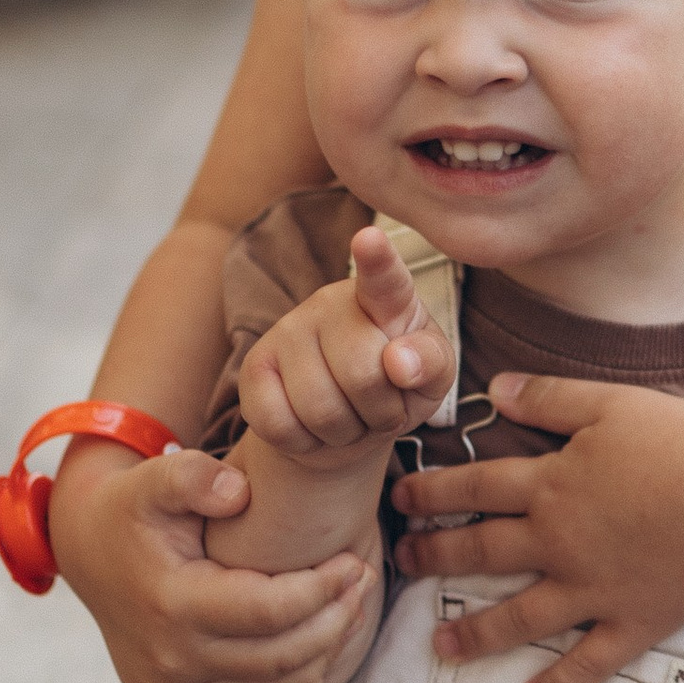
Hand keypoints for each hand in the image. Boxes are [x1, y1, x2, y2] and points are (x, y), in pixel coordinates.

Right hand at [45, 438, 376, 682]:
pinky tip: (321, 649)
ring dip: (324, 656)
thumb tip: (239, 493)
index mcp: (169, 605)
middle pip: (279, 657)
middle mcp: (168, 661)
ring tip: (350, 611)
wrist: (88, 552)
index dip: (322, 589)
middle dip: (335, 621)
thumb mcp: (156, 478)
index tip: (354, 560)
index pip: (270, 611)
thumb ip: (195, 475)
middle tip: (365, 583)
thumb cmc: (134, 508)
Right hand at [236, 226, 444, 469]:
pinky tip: (313, 428)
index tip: (369, 238)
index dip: (376, 259)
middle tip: (380, 408)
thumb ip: (430, 363)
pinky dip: (306, 443)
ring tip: (350, 417)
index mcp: (384, 298)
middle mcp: (330, 304)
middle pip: (361, 374)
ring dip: (346, 432)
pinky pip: (280, 425)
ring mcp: (286, 331)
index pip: (382, 278)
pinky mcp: (252, 368)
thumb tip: (399, 362)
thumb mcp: (432, 377)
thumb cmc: (397, 388)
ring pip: (321, 409)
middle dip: (381, 411)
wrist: (345, 424)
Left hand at [390, 374, 683, 682]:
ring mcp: (592, 589)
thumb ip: (547, 398)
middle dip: (436, 558)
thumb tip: (494, 390)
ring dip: (475, 632)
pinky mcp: (631, 621)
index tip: (399, 500)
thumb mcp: (607, 403)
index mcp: (550, 486)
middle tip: (402, 565)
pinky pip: (589, 662)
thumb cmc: (679, 440)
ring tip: (440, 646)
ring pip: (520, 618)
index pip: (473, 489)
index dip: (431, 493)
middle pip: (483, 553)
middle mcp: (559, 542)